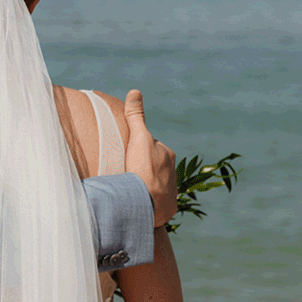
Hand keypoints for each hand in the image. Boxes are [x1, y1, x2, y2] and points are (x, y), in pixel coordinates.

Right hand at [124, 89, 175, 226]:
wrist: (146, 203)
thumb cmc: (142, 168)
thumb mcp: (138, 137)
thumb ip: (136, 116)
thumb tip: (135, 91)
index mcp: (168, 155)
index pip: (153, 149)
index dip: (140, 151)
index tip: (128, 156)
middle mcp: (174, 173)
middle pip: (156, 168)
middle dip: (144, 170)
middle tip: (127, 173)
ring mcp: (172, 193)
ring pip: (157, 186)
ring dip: (146, 187)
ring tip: (131, 190)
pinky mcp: (168, 210)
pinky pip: (158, 205)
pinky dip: (150, 204)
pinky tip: (139, 205)